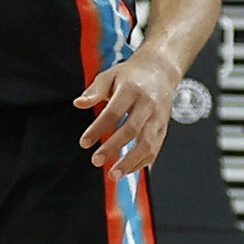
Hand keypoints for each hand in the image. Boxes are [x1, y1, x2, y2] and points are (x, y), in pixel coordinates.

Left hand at [73, 47, 180, 175]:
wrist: (160, 70)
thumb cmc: (132, 74)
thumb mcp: (109, 75)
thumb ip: (94, 91)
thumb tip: (78, 103)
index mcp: (131, 89)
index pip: (113, 112)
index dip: (98, 129)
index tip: (85, 142)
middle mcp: (148, 104)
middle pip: (131, 129)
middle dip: (113, 148)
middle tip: (96, 161)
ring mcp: (158, 117)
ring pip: (147, 143)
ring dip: (131, 161)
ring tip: (115, 174)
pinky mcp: (164, 127)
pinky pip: (155, 148)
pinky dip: (142, 161)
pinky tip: (129, 170)